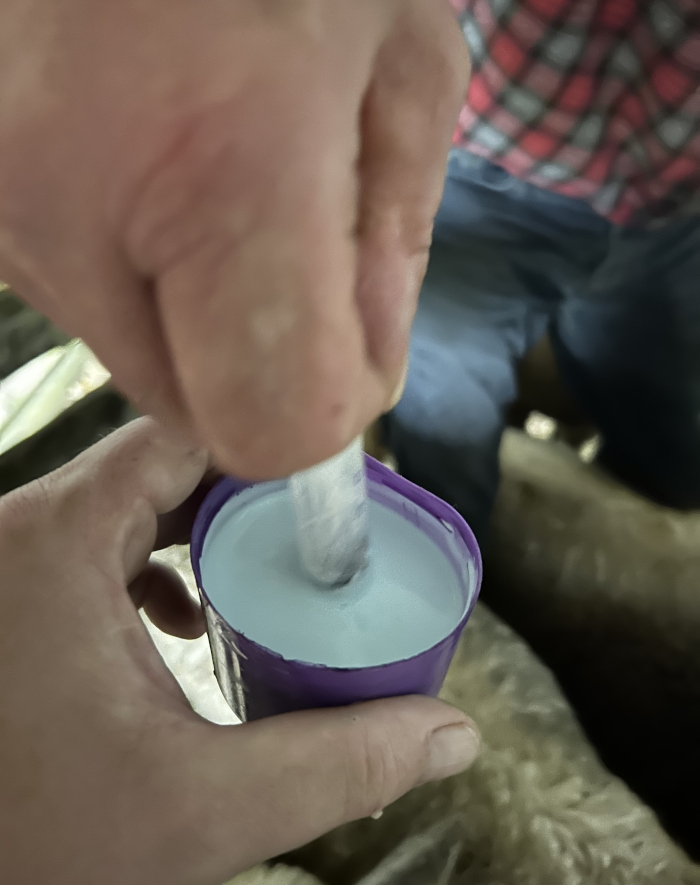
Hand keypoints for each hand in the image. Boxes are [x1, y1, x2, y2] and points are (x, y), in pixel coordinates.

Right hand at [0, 0, 468, 478]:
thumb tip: (365, 377)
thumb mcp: (396, 52)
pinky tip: (139, 140)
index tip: (349, 349)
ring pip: (129, 346)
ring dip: (190, 295)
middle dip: (255, 352)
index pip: (271, 419)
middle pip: (193, 402)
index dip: (324, 408)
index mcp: (222, 162)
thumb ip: (388, 239)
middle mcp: (71, 206)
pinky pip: (74, 284)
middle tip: (281, 225)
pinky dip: (126, 252)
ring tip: (201, 149)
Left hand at [0, 419, 479, 884]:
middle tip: (315, 535)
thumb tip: (449, 734)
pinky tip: (188, 618)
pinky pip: (99, 540)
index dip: (267, 449)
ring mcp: (16, 559)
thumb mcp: (204, 807)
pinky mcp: (17, 593)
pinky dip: (156, 560)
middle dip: (249, 494)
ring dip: (205, 524)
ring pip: (131, 499)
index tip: (330, 490)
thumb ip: (338, 763)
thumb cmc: (36, 846)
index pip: (183, 436)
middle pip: (163, 463)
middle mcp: (25, 530)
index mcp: (59, 540)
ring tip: (268, 569)